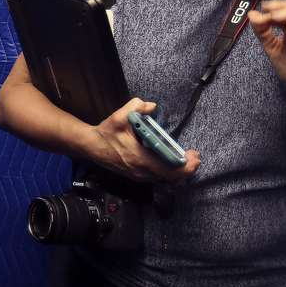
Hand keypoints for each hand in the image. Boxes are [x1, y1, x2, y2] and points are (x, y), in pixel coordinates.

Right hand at [82, 98, 199, 183]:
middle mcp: (142, 172)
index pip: (171, 170)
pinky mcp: (138, 176)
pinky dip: (170, 173)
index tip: (194, 154)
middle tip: (194, 156)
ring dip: (179, 172)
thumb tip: (152, 106)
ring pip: (166, 180)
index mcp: (141, 159)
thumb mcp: (119, 117)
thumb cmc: (106, 133)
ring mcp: (140, 176)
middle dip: (187, 169)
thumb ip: (136, 107)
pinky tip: (172, 162)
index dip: (187, 166)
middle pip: (173, 178)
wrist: (91, 147)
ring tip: (186, 159)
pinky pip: (159, 178)